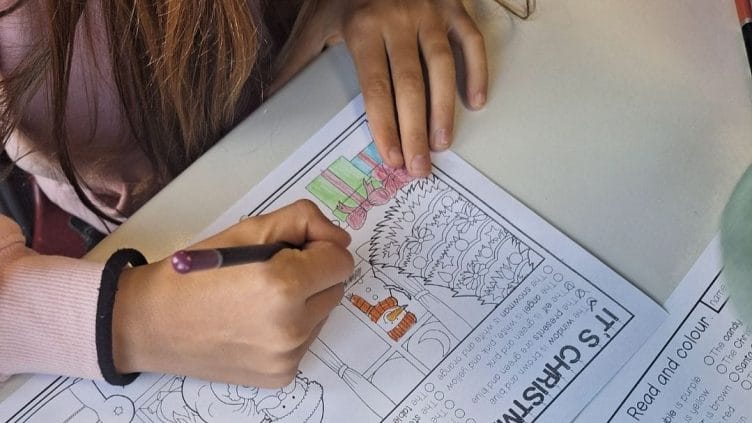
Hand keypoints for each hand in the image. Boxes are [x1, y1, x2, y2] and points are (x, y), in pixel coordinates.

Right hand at [111, 200, 353, 386]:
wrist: (150, 324)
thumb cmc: (197, 272)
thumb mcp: (249, 229)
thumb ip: (303, 222)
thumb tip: (338, 239)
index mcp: (284, 285)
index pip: (341, 260)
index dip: (320, 248)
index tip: (295, 248)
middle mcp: (291, 326)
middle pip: (336, 288)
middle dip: (314, 274)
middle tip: (273, 271)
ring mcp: (287, 356)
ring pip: (322, 316)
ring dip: (304, 302)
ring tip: (259, 299)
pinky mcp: (281, 376)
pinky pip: (306, 342)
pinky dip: (291, 329)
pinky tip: (255, 323)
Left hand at [272, 0, 487, 176]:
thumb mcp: (315, 21)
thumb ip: (298, 59)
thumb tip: (272, 94)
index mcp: (363, 27)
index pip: (376, 87)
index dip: (385, 124)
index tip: (391, 157)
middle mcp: (399, 19)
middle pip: (411, 84)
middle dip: (416, 130)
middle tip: (420, 165)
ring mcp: (429, 11)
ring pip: (443, 66)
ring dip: (444, 108)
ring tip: (442, 143)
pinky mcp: (452, 5)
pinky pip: (470, 39)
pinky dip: (477, 70)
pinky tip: (476, 101)